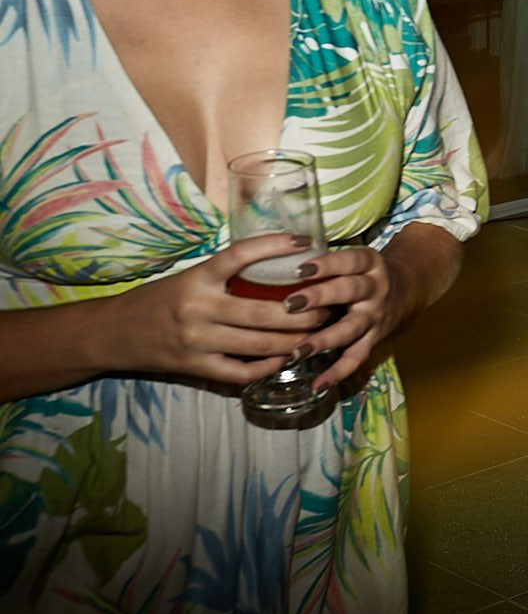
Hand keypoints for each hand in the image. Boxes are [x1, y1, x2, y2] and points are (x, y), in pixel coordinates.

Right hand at [115, 234, 329, 385]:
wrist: (113, 333)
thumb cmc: (159, 300)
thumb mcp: (190, 278)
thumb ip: (227, 274)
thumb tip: (279, 260)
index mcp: (197, 278)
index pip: (240, 255)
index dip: (274, 245)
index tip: (304, 241)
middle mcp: (197, 308)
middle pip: (264, 311)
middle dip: (303, 312)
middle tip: (328, 306)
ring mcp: (197, 340)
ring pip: (259, 343)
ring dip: (294, 341)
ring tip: (317, 332)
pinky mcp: (194, 366)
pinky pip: (239, 372)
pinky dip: (266, 367)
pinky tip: (284, 359)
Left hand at [291, 241, 402, 390]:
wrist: (404, 289)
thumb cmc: (362, 272)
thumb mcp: (352, 259)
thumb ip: (323, 263)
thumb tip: (271, 261)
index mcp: (369, 264)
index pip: (350, 261)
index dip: (328, 264)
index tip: (301, 269)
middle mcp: (375, 289)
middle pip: (350, 291)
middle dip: (320, 297)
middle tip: (290, 304)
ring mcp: (375, 316)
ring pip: (351, 328)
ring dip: (325, 339)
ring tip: (299, 350)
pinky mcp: (374, 339)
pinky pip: (357, 357)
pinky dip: (338, 372)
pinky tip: (318, 384)